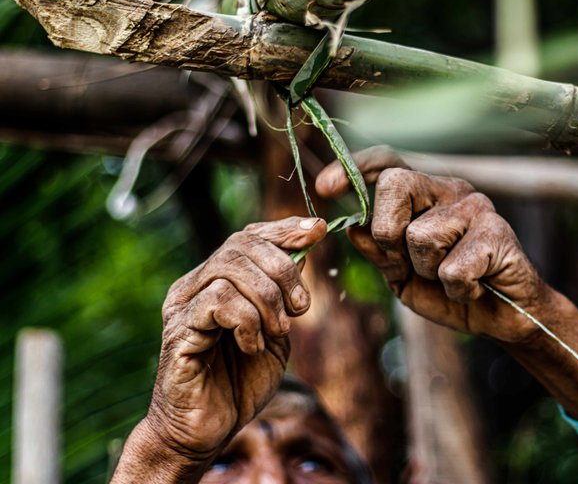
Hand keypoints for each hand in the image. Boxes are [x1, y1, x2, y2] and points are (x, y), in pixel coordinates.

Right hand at [145, 217, 325, 458]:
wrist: (206, 431)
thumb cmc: (239, 382)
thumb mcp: (276, 331)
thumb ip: (286, 294)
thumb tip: (305, 247)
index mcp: (217, 280)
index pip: (249, 236)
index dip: (284, 229)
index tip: (318, 230)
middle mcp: (195, 285)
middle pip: (242, 245)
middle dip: (284, 270)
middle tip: (300, 309)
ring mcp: (183, 306)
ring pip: (231, 268)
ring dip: (267, 299)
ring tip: (277, 331)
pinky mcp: (178, 330)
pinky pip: (218, 301)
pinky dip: (247, 321)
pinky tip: (252, 346)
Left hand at [316, 148, 577, 423]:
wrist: (504, 318)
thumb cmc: (451, 291)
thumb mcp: (403, 275)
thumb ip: (379, 251)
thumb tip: (352, 227)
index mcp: (424, 193)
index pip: (386, 161)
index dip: (353, 168)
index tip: (323, 188)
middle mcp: (449, 188)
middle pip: (395, 184)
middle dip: (388, 231)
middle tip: (409, 261)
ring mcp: (476, 206)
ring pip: (420, 236)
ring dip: (429, 272)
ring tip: (453, 278)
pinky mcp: (497, 232)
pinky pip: (451, 268)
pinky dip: (457, 290)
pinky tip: (474, 287)